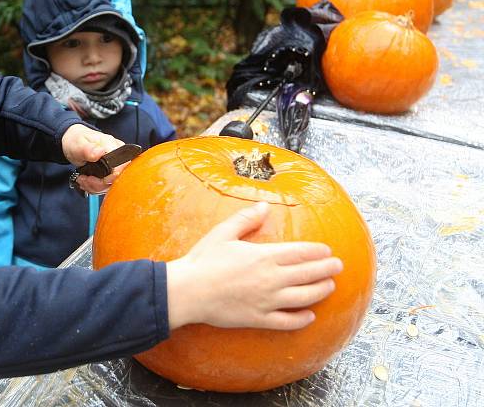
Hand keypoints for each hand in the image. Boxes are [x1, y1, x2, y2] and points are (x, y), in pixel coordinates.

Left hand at [61, 124, 123, 194]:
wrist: (75, 144)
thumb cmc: (78, 141)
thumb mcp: (78, 144)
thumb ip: (88, 149)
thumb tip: (100, 152)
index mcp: (113, 146)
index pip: (122, 166)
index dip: (111, 177)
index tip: (95, 178)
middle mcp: (118, 157)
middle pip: (117, 178)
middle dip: (99, 184)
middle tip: (84, 179)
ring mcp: (115, 167)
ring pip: (111, 185)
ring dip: (95, 186)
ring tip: (83, 179)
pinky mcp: (111, 174)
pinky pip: (106, 186)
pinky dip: (95, 187)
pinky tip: (87, 181)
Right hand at [166, 202, 342, 330]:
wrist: (188, 291)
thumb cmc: (203, 260)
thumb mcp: (223, 233)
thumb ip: (246, 218)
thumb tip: (264, 205)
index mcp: (263, 256)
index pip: (300, 252)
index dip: (317, 251)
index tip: (328, 250)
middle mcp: (271, 279)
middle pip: (307, 274)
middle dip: (326, 269)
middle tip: (338, 266)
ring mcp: (267, 301)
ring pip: (304, 298)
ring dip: (320, 291)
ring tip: (330, 286)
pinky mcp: (259, 319)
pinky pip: (287, 322)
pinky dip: (302, 319)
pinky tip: (310, 316)